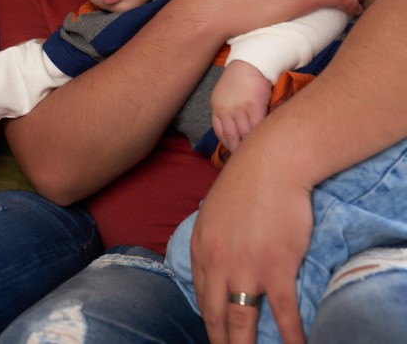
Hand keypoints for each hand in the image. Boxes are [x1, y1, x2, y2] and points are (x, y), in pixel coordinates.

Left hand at [190, 130, 312, 343]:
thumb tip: (215, 257)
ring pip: (242, 320)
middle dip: (220, 340)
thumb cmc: (245, 183)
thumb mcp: (213, 212)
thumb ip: (212, 240)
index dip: (209, 318)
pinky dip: (290, 335)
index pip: (201, 294)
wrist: (271, 165)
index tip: (215, 331)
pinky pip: (281, 313)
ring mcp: (246, 269)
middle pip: (216, 314)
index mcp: (201, 249)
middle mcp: (218, 264)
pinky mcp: (276, 269)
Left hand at [211, 61, 271, 151]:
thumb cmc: (240, 79)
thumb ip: (227, 111)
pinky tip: (265, 142)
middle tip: (247, 160)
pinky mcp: (254, 108)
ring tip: (258, 155)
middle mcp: (225, 111)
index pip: (220, 132)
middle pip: (231, 137)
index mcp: (217, 108)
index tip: (235, 153)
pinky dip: (260, 137)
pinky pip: (257, 128)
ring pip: (244, 135)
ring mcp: (239, 110)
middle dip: (238, 150)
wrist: (250, 63)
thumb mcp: (225, 95)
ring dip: (250, 146)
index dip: (228, 144)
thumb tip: (235, 129)